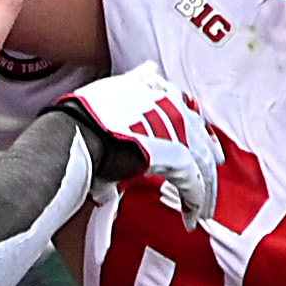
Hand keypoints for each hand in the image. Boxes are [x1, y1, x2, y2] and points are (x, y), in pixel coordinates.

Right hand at [52, 64, 219, 225]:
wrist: (73, 135)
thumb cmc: (80, 118)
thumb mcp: (110, 90)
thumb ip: (131, 85)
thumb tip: (148, 69)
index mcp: (154, 87)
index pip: (184, 107)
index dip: (195, 128)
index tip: (202, 143)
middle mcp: (169, 103)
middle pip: (200, 133)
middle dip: (209, 156)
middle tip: (212, 176)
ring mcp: (174, 128)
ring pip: (202, 160)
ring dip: (205, 187)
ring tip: (202, 209)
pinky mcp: (173, 155)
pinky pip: (192, 181)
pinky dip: (194, 200)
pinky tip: (191, 216)